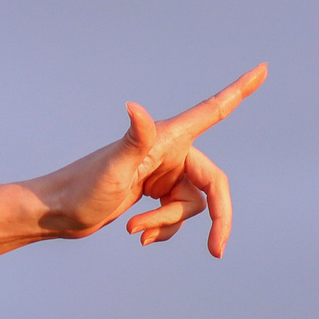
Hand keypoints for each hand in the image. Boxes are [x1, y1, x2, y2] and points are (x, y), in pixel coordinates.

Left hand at [32, 64, 265, 255]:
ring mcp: (163, 174)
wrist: (55, 213)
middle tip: (217, 250)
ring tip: (133, 229)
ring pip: (191, 206)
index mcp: (167, 139)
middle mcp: (170, 153)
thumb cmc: (80, 188)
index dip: (239, 90)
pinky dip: (161, 228)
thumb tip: (134, 107)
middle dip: (216, 219)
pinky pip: (176, 217)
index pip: (213, 111)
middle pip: (213, 186)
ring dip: (166, 223)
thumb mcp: (112, 168)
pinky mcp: (154, 194)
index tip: (263, 68)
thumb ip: (133, 139)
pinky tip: (137, 235)